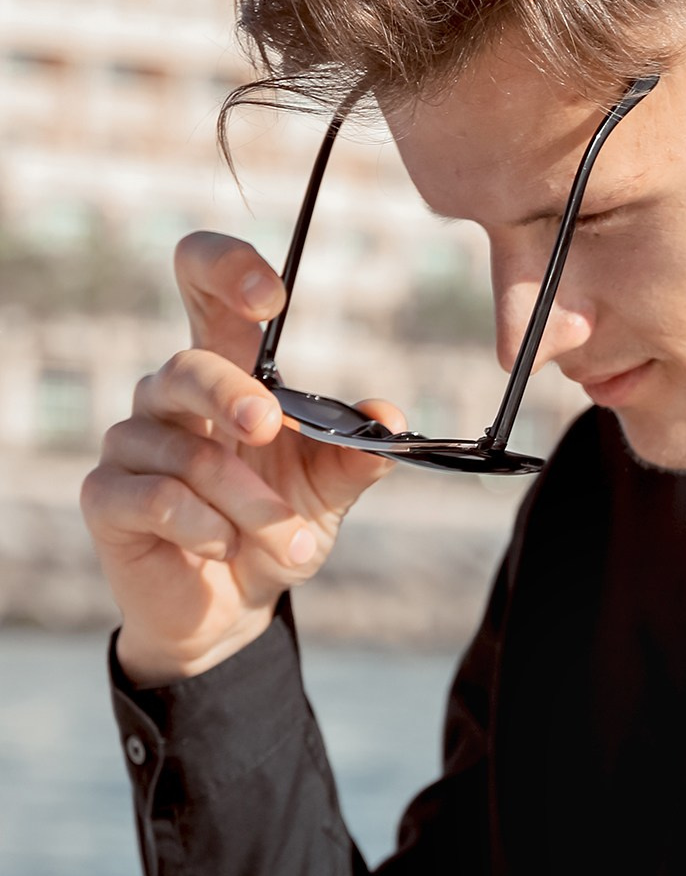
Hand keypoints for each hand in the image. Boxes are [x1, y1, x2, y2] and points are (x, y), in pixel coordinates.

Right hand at [82, 230, 402, 688]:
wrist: (232, 608)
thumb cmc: (273, 529)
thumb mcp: (327, 493)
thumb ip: (356, 455)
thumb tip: (389, 418)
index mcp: (222, 372)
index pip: (200, 284)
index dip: (223, 267)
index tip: (270, 295)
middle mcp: (167, 395)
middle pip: (188, 365)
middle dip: (233, 396)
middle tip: (270, 428)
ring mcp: (131, 443)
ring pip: (190, 454)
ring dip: (251, 506)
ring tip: (292, 545)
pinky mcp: (106, 495)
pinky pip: (157, 498)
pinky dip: (204, 528)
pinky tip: (220, 547)